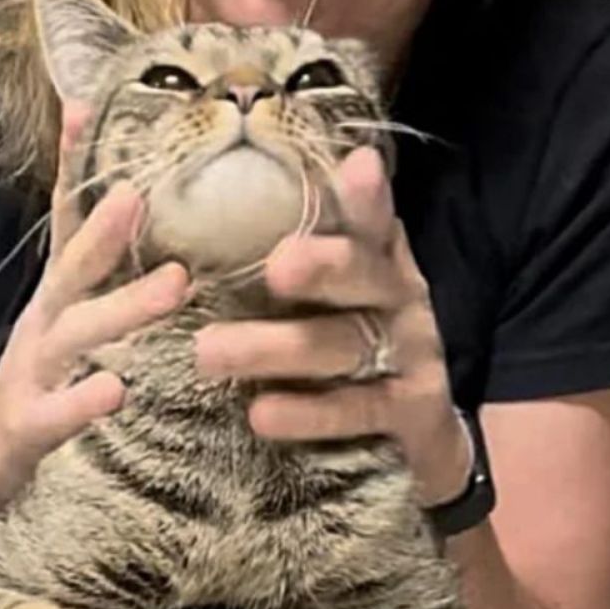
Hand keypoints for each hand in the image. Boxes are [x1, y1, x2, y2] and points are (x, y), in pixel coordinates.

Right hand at [0, 104, 189, 523]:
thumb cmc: (38, 398)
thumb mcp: (67, 334)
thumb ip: (98, 289)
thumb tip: (148, 238)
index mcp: (53, 304)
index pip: (64, 226)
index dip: (71, 168)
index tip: (85, 106)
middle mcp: (40, 331)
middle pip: (71, 272)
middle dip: (102, 231)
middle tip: (142, 192)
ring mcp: (29, 378)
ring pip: (73, 336)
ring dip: (121, 308)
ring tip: (173, 285)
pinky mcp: (24, 432)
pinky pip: (55, 416)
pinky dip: (82, 401)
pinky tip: (115, 390)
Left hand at [194, 147, 471, 505]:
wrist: (420, 442)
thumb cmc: (347, 351)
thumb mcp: (325, 297)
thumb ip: (285, 254)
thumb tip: (189, 203)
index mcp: (376, 260)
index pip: (371, 219)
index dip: (366, 197)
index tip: (356, 166)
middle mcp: (398, 301)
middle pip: (363, 274)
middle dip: (324, 266)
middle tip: (277, 266)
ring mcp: (409, 360)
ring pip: (345, 346)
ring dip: (278, 349)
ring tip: (209, 353)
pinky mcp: (410, 418)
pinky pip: (358, 413)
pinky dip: (310, 414)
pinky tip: (261, 415)